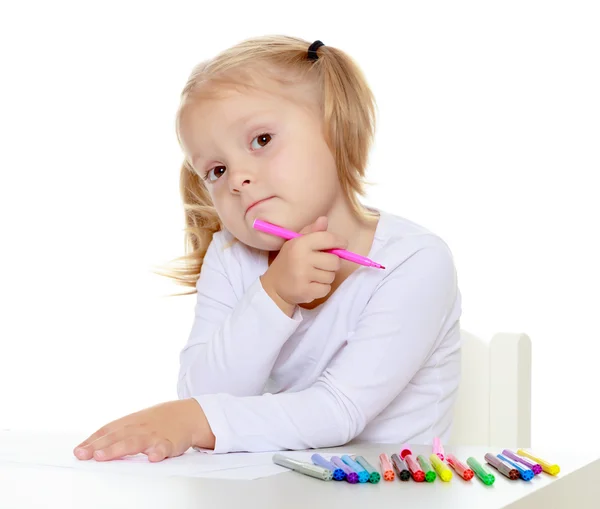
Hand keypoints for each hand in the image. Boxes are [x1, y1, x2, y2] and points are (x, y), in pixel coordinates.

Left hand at [73, 398, 214, 461]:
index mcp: (130, 423)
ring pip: (134, 442)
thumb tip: (92, 447)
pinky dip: (158, 452)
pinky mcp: (170, 443)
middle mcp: (139, 428)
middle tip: (84, 455)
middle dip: (99, 446)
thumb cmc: (159, 421)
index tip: (78, 452)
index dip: (92, 441)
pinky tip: (152, 458)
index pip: (108, 431)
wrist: (189, 414)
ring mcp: (154, 435)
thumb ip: (117, 434)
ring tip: (103, 456)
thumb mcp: (137, 422)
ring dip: (118, 449)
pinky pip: (164, 448)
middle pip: (117, 437)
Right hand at [260, 216, 346, 315]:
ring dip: (326, 276)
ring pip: (331, 276)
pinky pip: (326, 289)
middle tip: (323, 264)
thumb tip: (324, 219)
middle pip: (334, 261)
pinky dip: (322, 288)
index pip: (328, 239)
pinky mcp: (305, 291)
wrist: (274, 286)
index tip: (342, 245)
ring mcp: (303, 276)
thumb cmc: (289, 261)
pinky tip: (311, 285)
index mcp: (300, 243)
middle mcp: (301, 258)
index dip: (340, 242)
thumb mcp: (297, 242)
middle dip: (333, 263)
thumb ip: (312, 231)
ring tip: (314, 275)